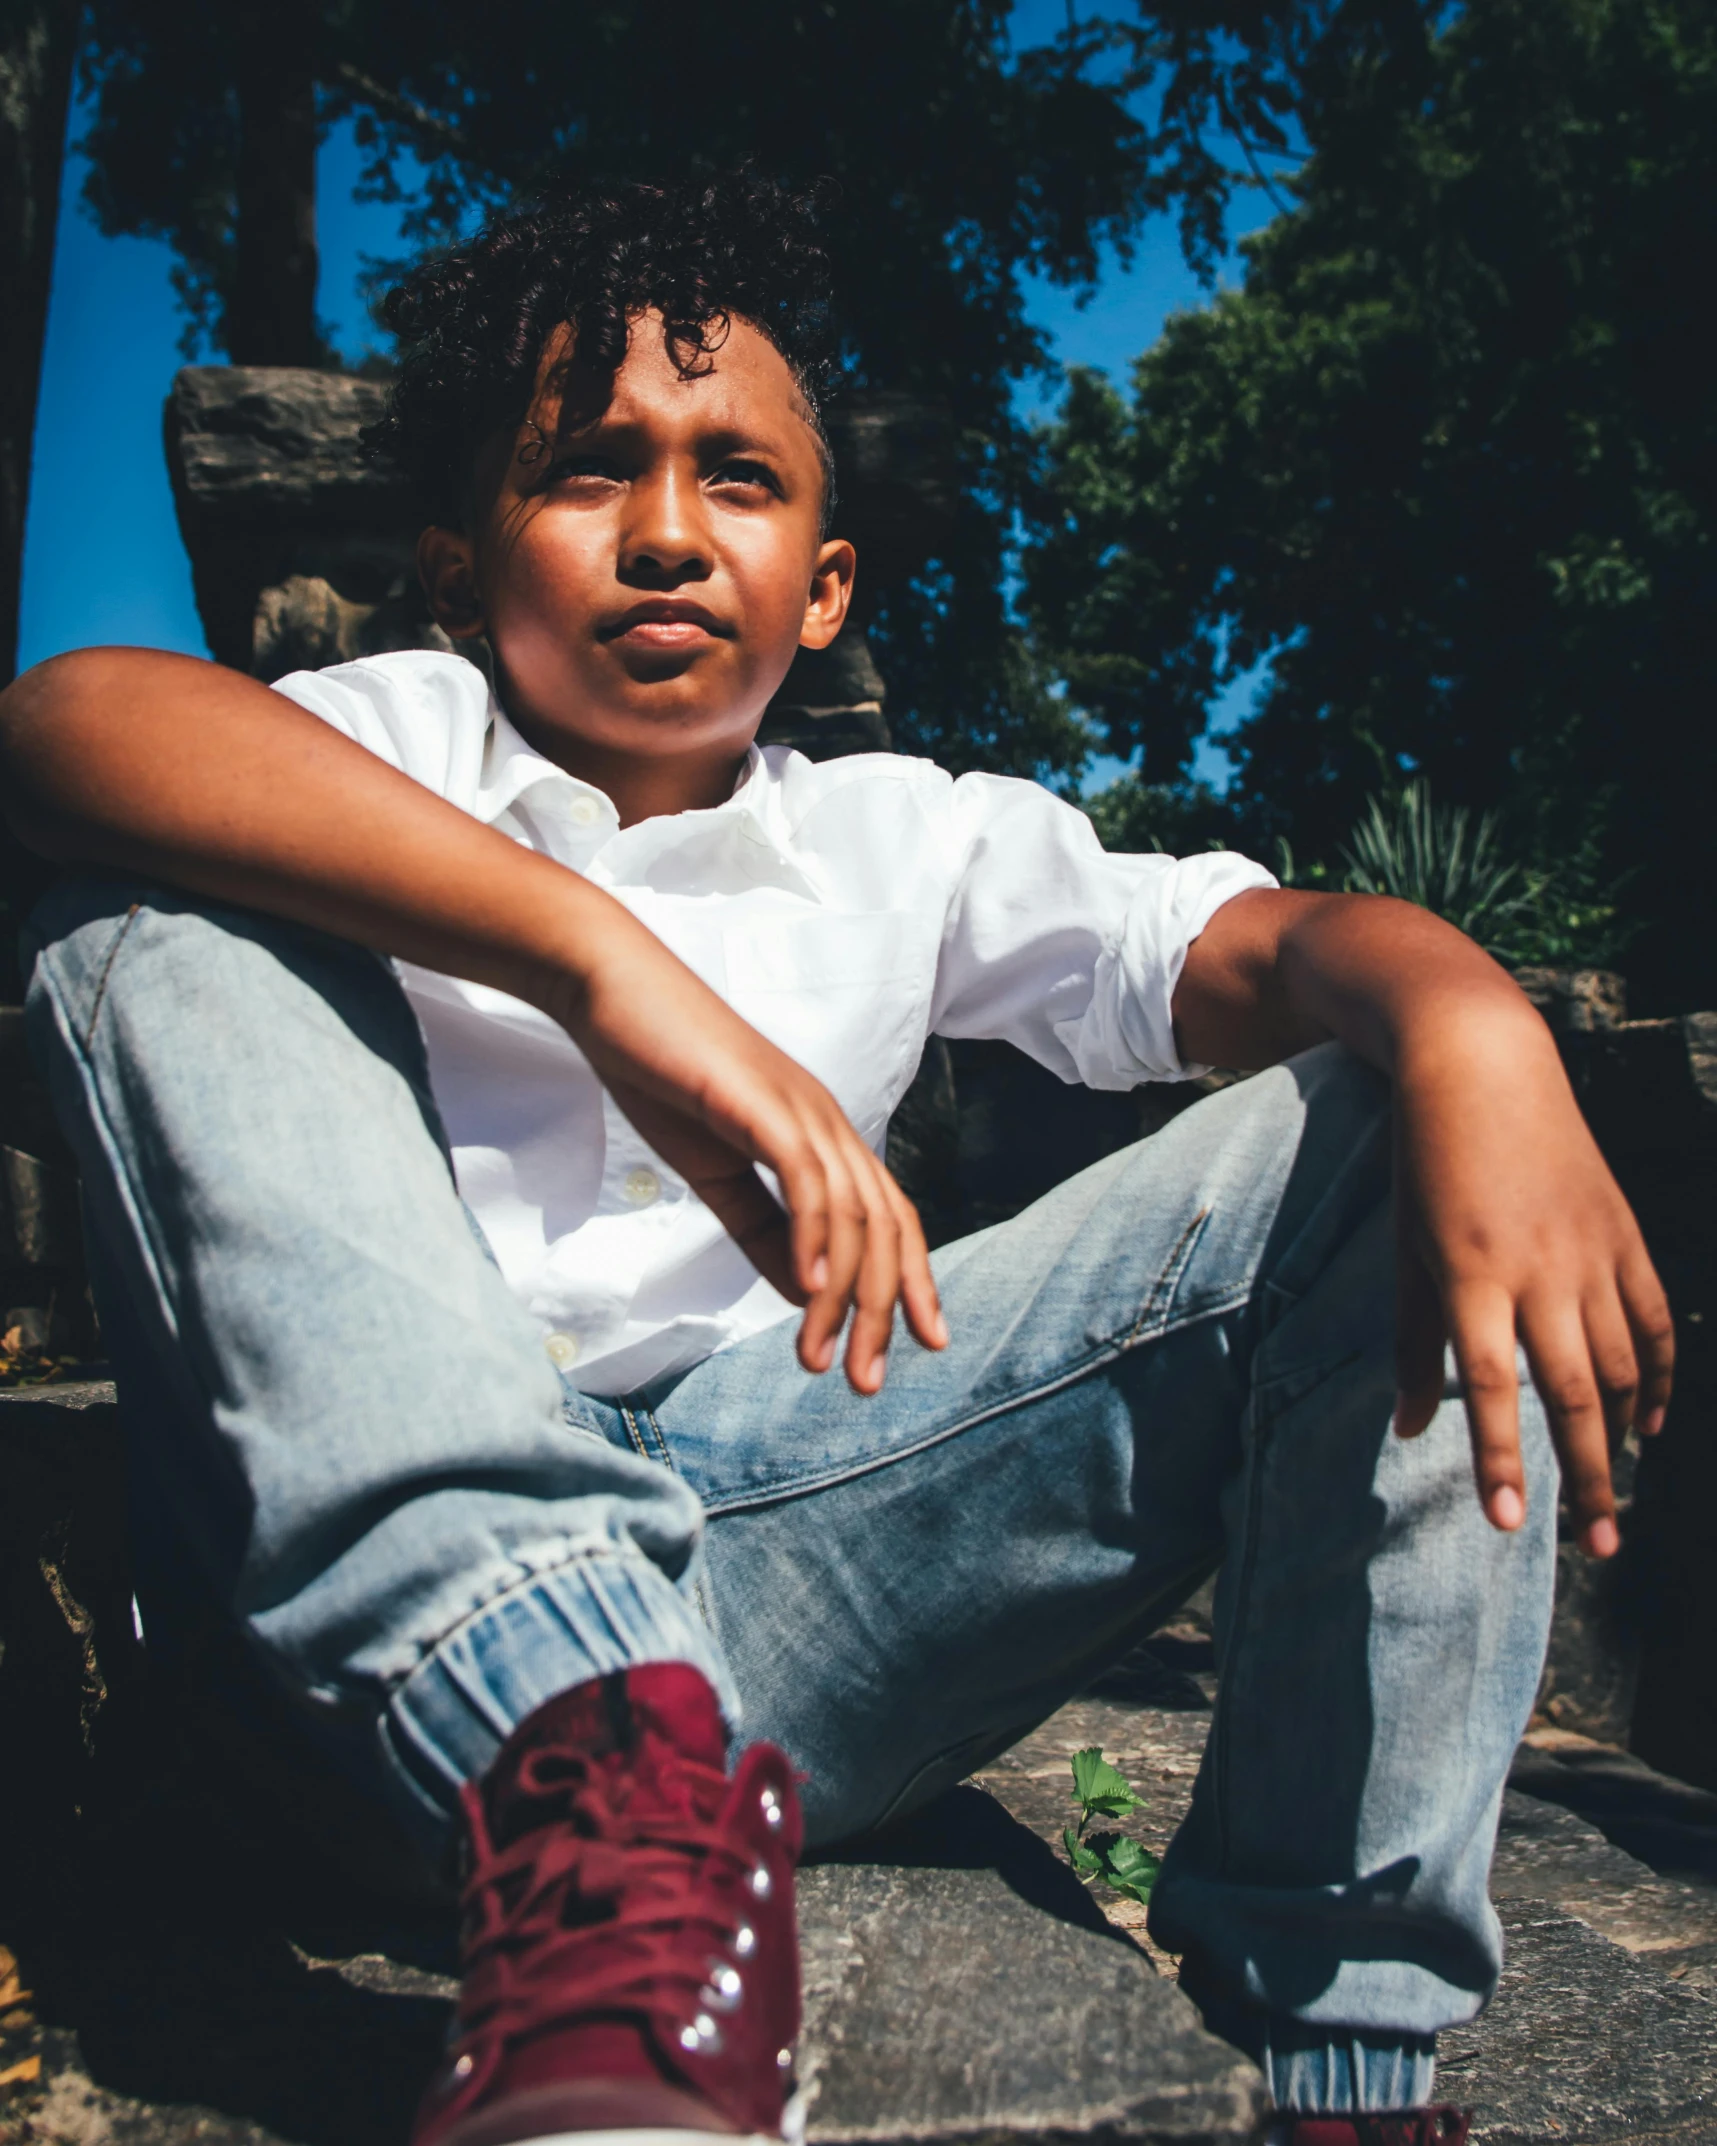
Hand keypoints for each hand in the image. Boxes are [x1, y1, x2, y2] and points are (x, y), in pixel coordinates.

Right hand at [551, 925, 947, 1394]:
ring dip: (844, 1296)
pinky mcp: (760, 1101)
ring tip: (824, 1360)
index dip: (911, 1281)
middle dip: (884, 1312)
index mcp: (822, 1136)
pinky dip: (814, 1238)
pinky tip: (809, 1292)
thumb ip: (760, 1230)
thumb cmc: (662, 1073)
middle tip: (867, 1383)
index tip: (918, 1345)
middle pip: (882, 1228)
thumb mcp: (716, 1170)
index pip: (889, 1217)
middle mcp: (827, 1122)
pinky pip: (805, 1178)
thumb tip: (803, 1293)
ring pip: (851, 1215)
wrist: (611, 992)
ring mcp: (799, 1108)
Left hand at [1392, 1008, 1673, 1555]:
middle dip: (1585, 1477)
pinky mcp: (1624, 1232)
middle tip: (1595, 1548)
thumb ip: (1413, 1344)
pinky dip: (1659, 1376)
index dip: (1502, 1460)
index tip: (1507, 1525)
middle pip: (1573, 1392)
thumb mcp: (1406, 1250)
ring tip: (1614, 1500)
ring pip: (1621, 1364)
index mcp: (1472, 1273)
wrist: (1484, 1067)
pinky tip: (1649, 1424)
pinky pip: (1654, 1319)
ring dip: (1621, 1438)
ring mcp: (1591, 1250)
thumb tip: (1409, 1430)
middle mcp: (1539, 1269)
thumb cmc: (1428, 1166)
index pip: (1495, 1387)